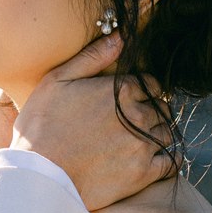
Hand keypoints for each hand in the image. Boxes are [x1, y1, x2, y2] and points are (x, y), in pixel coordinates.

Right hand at [11, 35, 169, 211]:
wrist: (40, 175)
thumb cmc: (42, 126)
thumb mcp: (57, 80)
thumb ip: (92, 57)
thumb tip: (120, 37)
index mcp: (119, 90)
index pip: (149, 84)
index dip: (142, 90)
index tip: (133, 98)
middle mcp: (137, 115)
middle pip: (161, 108)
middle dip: (152, 111)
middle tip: (136, 120)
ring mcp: (142, 145)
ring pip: (166, 132)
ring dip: (158, 133)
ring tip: (142, 139)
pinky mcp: (143, 174)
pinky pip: (171, 162)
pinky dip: (167, 158)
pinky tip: (155, 158)